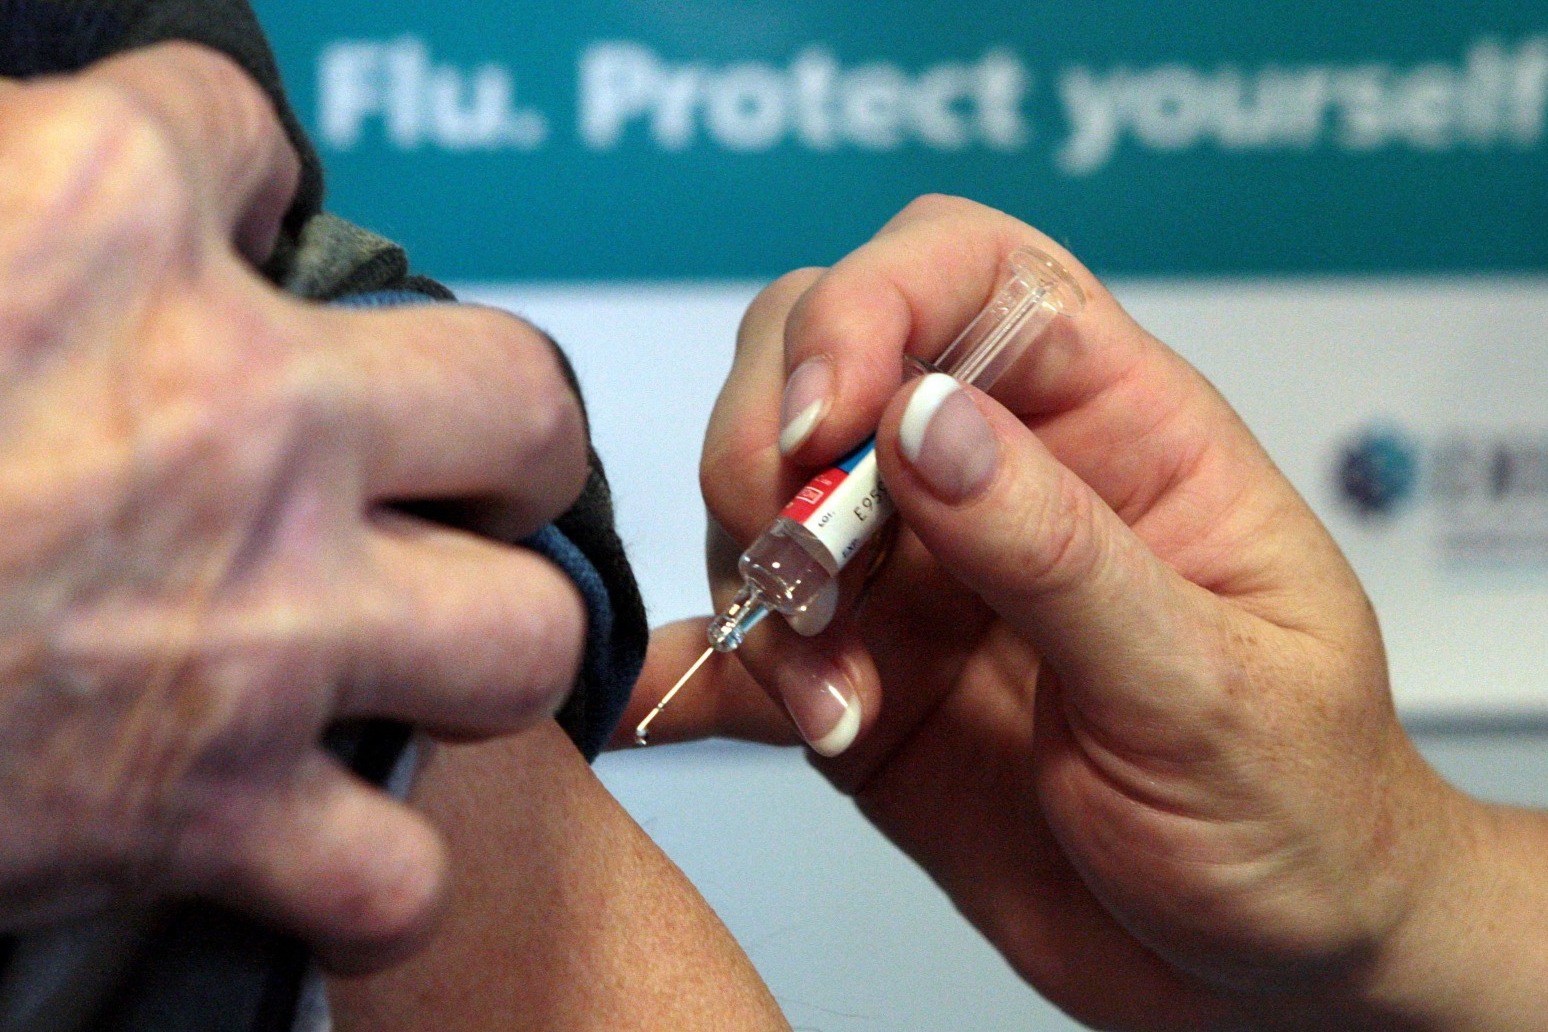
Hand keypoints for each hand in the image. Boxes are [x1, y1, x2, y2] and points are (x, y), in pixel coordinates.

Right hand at [0, 43, 587, 969]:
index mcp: (91, 222)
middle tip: (449, 459)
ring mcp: (248, 627)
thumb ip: (9, 176)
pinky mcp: (201, 815)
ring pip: (520, 631)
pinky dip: (371, 871)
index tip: (223, 230)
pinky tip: (324, 835)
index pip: (238, 136)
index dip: (236, 182)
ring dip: (486, 639)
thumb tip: (79, 164)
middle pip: (512, 393)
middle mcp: (226, 415)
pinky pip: (390, 873)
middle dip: (496, 431)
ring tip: (423, 635)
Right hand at [627, 196, 1501, 1027]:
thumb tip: (920, 421)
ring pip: (762, 499)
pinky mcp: (859, 683)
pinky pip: (743, 650)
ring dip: (760, 592)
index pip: (965, 271)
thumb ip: (1060, 552)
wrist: (1268, 966)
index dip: (872, 302)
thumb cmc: (1299, 807)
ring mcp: (916, 582)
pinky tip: (660, 709)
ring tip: (835, 707)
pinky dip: (692, 670)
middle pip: (818, 356)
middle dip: (770, 445)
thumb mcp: (1208, 684)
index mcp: (1115, 427)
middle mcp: (996, 481)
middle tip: (801, 576)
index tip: (827, 418)